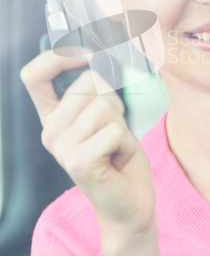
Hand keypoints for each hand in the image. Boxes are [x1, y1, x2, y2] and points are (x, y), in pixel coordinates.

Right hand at [20, 51, 159, 255]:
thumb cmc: (119, 154)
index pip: (34, 75)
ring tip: (116, 144)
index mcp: (53, 116)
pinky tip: (119, 158)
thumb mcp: (108, 114)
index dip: (59, 55)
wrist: (129, 203)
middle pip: (87, 81)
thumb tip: (105, 55)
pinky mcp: (79, 162)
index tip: (87, 52)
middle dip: (114, 98)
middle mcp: (50, 130)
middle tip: (114, 128)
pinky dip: (127, 141)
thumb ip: (99, 88)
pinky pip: (114, 129)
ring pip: (104, 104)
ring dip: (121, 121)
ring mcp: (61, 147)